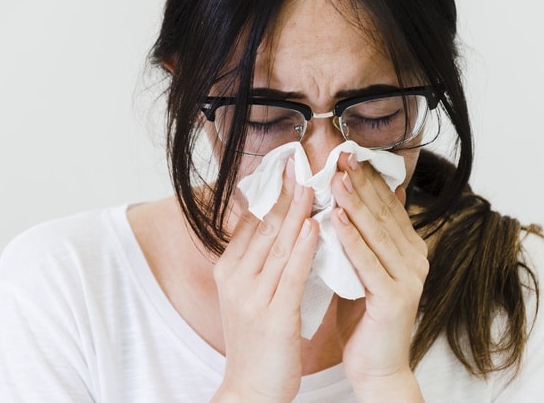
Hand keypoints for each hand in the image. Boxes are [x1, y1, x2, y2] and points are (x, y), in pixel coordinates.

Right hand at [211, 158, 318, 402]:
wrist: (251, 388)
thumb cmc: (257, 340)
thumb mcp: (249, 294)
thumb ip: (260, 261)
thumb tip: (278, 226)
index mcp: (229, 271)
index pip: (250, 222)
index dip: (269, 193)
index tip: (286, 168)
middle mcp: (236, 279)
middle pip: (263, 227)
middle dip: (283, 193)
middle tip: (299, 163)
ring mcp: (252, 297)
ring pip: (277, 245)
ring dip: (295, 212)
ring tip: (311, 184)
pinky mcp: (272, 316)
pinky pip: (290, 275)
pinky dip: (302, 248)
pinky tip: (314, 227)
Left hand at [330, 152, 427, 401]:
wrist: (376, 366)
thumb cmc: (363, 318)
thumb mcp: (359, 270)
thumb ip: (356, 240)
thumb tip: (338, 204)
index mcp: (407, 249)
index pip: (386, 206)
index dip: (368, 179)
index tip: (347, 155)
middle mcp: (414, 259)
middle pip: (383, 213)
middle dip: (361, 182)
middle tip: (342, 155)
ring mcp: (409, 278)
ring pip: (377, 233)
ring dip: (356, 203)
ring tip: (337, 178)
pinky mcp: (396, 298)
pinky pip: (369, 263)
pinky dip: (352, 239)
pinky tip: (337, 218)